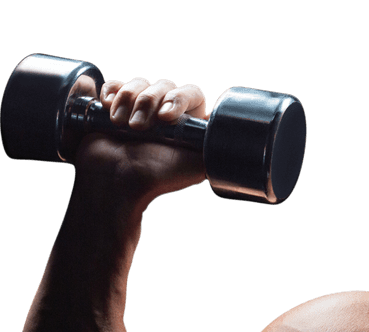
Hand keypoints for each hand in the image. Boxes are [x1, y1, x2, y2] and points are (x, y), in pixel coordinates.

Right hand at [74, 77, 208, 209]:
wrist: (116, 182)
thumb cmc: (155, 177)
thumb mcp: (196, 167)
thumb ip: (215, 147)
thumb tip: (231, 132)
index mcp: (188, 124)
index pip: (192, 94)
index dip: (179, 98)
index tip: (165, 117)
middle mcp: (166, 113)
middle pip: (164, 85)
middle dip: (148, 103)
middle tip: (138, 128)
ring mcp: (140, 108)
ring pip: (139, 84)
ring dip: (128, 101)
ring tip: (121, 125)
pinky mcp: (114, 106)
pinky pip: (115, 86)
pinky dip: (111, 93)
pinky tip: (109, 109)